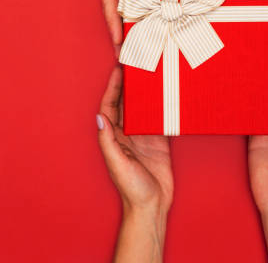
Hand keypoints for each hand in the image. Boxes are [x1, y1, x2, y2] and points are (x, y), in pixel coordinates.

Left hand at [97, 66, 172, 261]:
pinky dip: (162, 104)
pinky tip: (167, 92)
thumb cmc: (131, 189)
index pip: (110, 105)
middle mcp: (126, 133)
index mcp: (113, 136)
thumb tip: (100, 119)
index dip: (113, 86)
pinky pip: (160, 117)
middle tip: (134, 61)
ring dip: (145, 90)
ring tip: (151, 70)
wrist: (151, 207)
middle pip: (126, 101)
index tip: (118, 67)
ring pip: (143, 106)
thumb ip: (108, 142)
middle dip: (128, 82)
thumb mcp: (118, 165)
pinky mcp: (159, 140)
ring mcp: (143, 135)